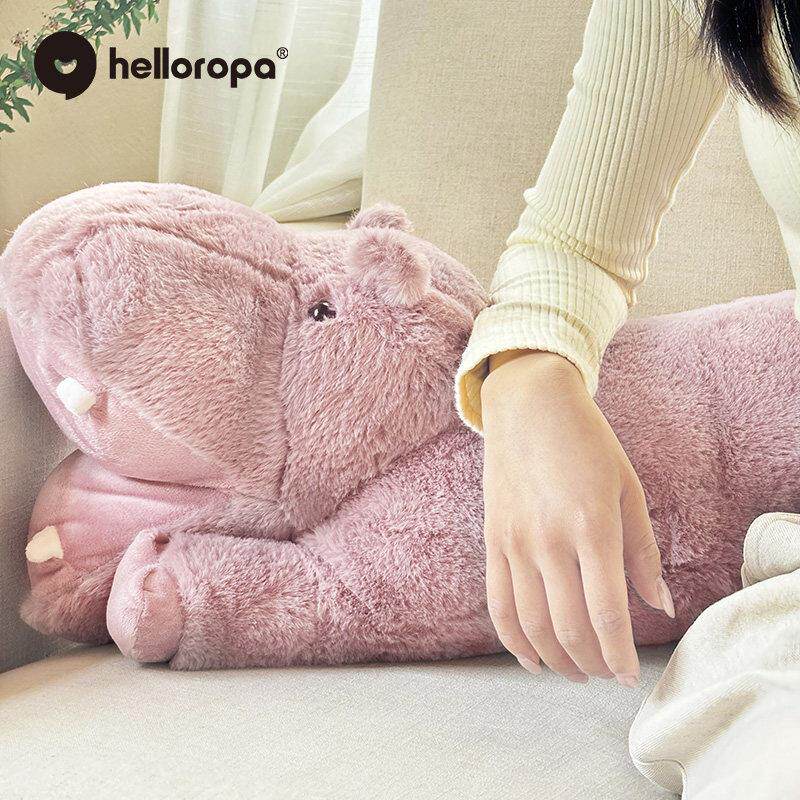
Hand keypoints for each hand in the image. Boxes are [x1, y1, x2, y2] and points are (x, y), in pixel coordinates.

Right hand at [481, 351, 673, 686]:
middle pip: (568, 627)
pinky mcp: (492, 539)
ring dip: (555, 659)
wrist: (528, 404)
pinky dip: (513, 639)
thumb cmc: (587, 442)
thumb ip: (643, 552)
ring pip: (531, 623)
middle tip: (605, 673)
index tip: (629, 675)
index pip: (607, 613)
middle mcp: (549, 539)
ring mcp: (514, 541)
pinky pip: (498, 602)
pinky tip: (531, 657)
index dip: (619, 655)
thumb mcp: (628, 488)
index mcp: (592, 525)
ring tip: (574, 671)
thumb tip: (658, 605)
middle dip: (591, 663)